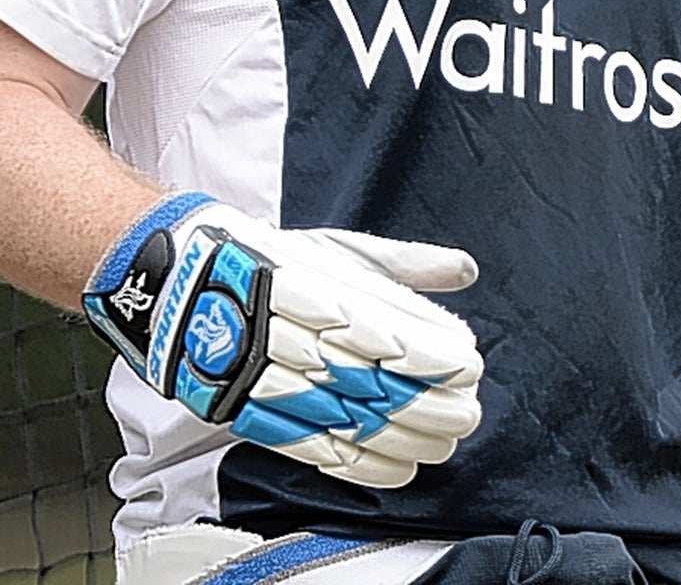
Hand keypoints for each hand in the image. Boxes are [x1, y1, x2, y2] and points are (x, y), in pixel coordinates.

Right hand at [82, 193, 484, 487]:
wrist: (176, 280)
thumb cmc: (269, 259)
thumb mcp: (340, 249)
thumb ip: (405, 263)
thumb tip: (465, 269)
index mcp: (314, 289)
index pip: (381, 331)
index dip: (426, 357)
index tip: (467, 366)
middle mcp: (289, 337)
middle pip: (366, 381)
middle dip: (424, 405)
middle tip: (467, 414)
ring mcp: (264, 378)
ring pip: (341, 419)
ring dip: (398, 439)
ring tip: (442, 445)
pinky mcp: (247, 411)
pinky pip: (306, 446)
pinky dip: (356, 464)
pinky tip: (397, 469)